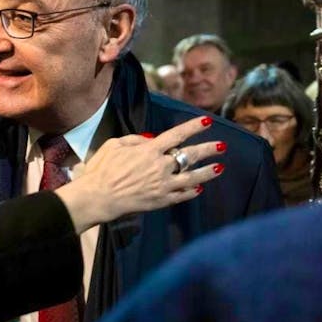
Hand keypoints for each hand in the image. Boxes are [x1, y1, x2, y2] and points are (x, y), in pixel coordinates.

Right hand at [55, 116, 224, 233]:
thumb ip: (135, 140)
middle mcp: (160, 166)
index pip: (177, 135)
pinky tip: (199, 188)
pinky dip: (192, 191)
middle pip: (190, 155)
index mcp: (149, 150)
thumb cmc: (102, 169)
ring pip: (192, 177)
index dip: (193, 127)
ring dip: (207, 172)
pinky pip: (182, 195)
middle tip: (222, 146)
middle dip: (208, 149)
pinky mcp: (161, 200)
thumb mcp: (114, 145)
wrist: (98, 197)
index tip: (208, 121)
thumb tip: (151, 139)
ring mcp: (163, 185)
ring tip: (220, 168)